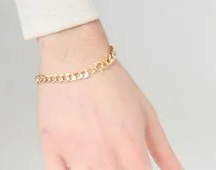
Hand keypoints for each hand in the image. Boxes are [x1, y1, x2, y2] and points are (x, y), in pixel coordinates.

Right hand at [36, 23, 182, 169]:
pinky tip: (77, 166)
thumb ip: (164, 153)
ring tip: (99, 159)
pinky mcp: (51, 148)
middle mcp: (104, 157)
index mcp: (131, 150)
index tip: (136, 169)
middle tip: (117, 158)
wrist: (76, 57)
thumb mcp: (147, 116)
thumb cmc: (110, 82)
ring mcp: (75, 154)